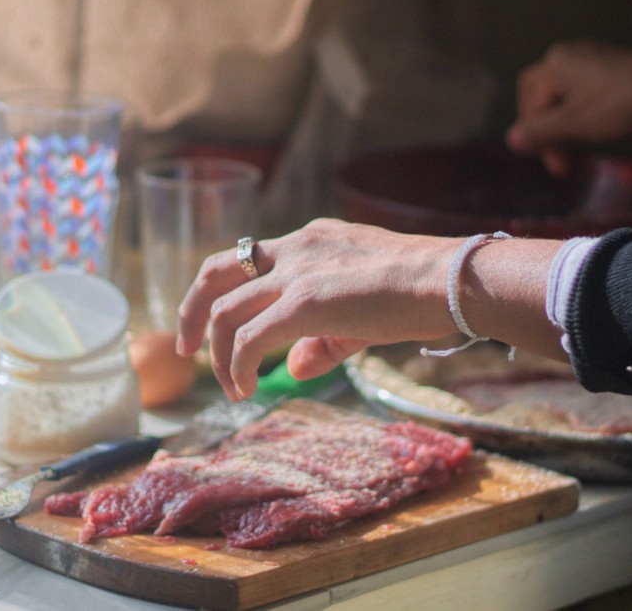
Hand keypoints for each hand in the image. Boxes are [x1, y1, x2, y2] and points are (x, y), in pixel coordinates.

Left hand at [175, 219, 460, 400]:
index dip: (224, 292)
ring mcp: (296, 274)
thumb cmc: (418, 294)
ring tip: (230, 387)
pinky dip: (238, 367)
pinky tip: (246, 389)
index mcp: (309, 242)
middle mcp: (294, 250)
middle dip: (192, 310)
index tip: (215, 323)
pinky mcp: (303, 303)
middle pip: (216, 272)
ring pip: (227, 313)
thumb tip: (297, 368)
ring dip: (219, 355)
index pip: (249, 258)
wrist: (445, 280)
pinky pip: (250, 339)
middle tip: (185, 346)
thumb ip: (324, 340)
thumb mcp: (362, 313)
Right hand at [506, 41, 631, 174]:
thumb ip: (540, 131)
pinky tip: (591, 125)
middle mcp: (565, 54)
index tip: (554, 163)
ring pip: (560, 93)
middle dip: (545, 128)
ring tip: (575, 145)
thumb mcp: (574, 123)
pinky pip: (579, 87)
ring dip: (562, 122)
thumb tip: (510, 139)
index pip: (528, 103)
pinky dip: (577, 110)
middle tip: (559, 157)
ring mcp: (587, 55)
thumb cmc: (617, 105)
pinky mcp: (606, 62)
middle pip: (540, 95)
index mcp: (553, 65)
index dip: (534, 136)